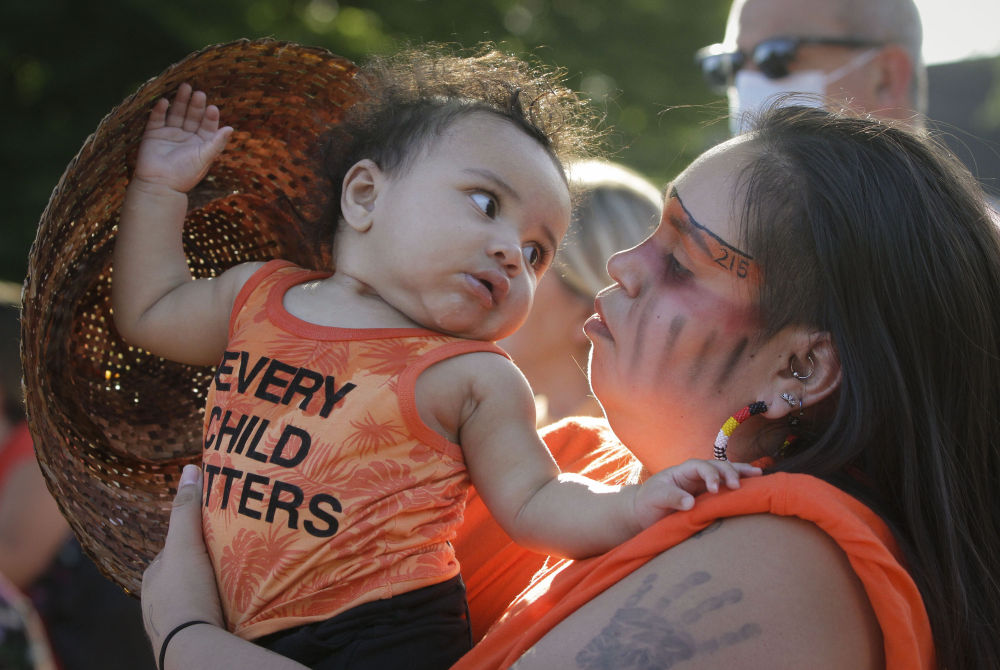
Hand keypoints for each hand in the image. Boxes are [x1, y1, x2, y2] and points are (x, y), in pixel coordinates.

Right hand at [133, 83, 232, 192]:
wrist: (160, 185)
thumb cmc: (186, 174)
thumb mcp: (205, 157)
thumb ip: (217, 142)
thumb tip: (231, 128)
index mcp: (201, 143)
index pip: (207, 126)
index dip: (210, 117)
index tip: (212, 108)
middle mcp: (186, 137)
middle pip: (192, 116)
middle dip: (195, 104)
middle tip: (199, 92)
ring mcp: (170, 134)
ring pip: (176, 113)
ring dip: (180, 101)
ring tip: (185, 87)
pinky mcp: (153, 134)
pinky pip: (157, 118)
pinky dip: (160, 109)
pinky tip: (165, 101)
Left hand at [141, 464, 224, 652]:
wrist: (192, 646)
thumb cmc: (185, 593)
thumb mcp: (185, 544)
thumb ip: (186, 510)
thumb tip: (190, 468)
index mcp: (153, 578)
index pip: (176, 550)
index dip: (195, 539)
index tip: (218, 533)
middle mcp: (157, 601)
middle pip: (187, 573)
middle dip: (206, 566)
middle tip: (233, 557)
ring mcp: (172, 623)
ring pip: (197, 596)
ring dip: (214, 589)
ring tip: (239, 583)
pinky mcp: (190, 639)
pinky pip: (207, 616)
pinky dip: (218, 610)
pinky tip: (234, 608)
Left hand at [632, 459, 761, 529]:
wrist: (645, 515)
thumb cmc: (649, 503)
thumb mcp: (655, 498)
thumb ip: (671, 497)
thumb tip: (691, 502)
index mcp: (683, 471)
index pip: (700, 466)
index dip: (710, 475)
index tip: (715, 490)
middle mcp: (697, 475)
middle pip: (717, 466)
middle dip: (729, 473)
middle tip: (737, 486)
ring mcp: (705, 485)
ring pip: (726, 473)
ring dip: (741, 473)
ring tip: (759, 476)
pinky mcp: (711, 498)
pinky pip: (728, 489)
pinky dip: (741, 485)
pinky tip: (756, 485)